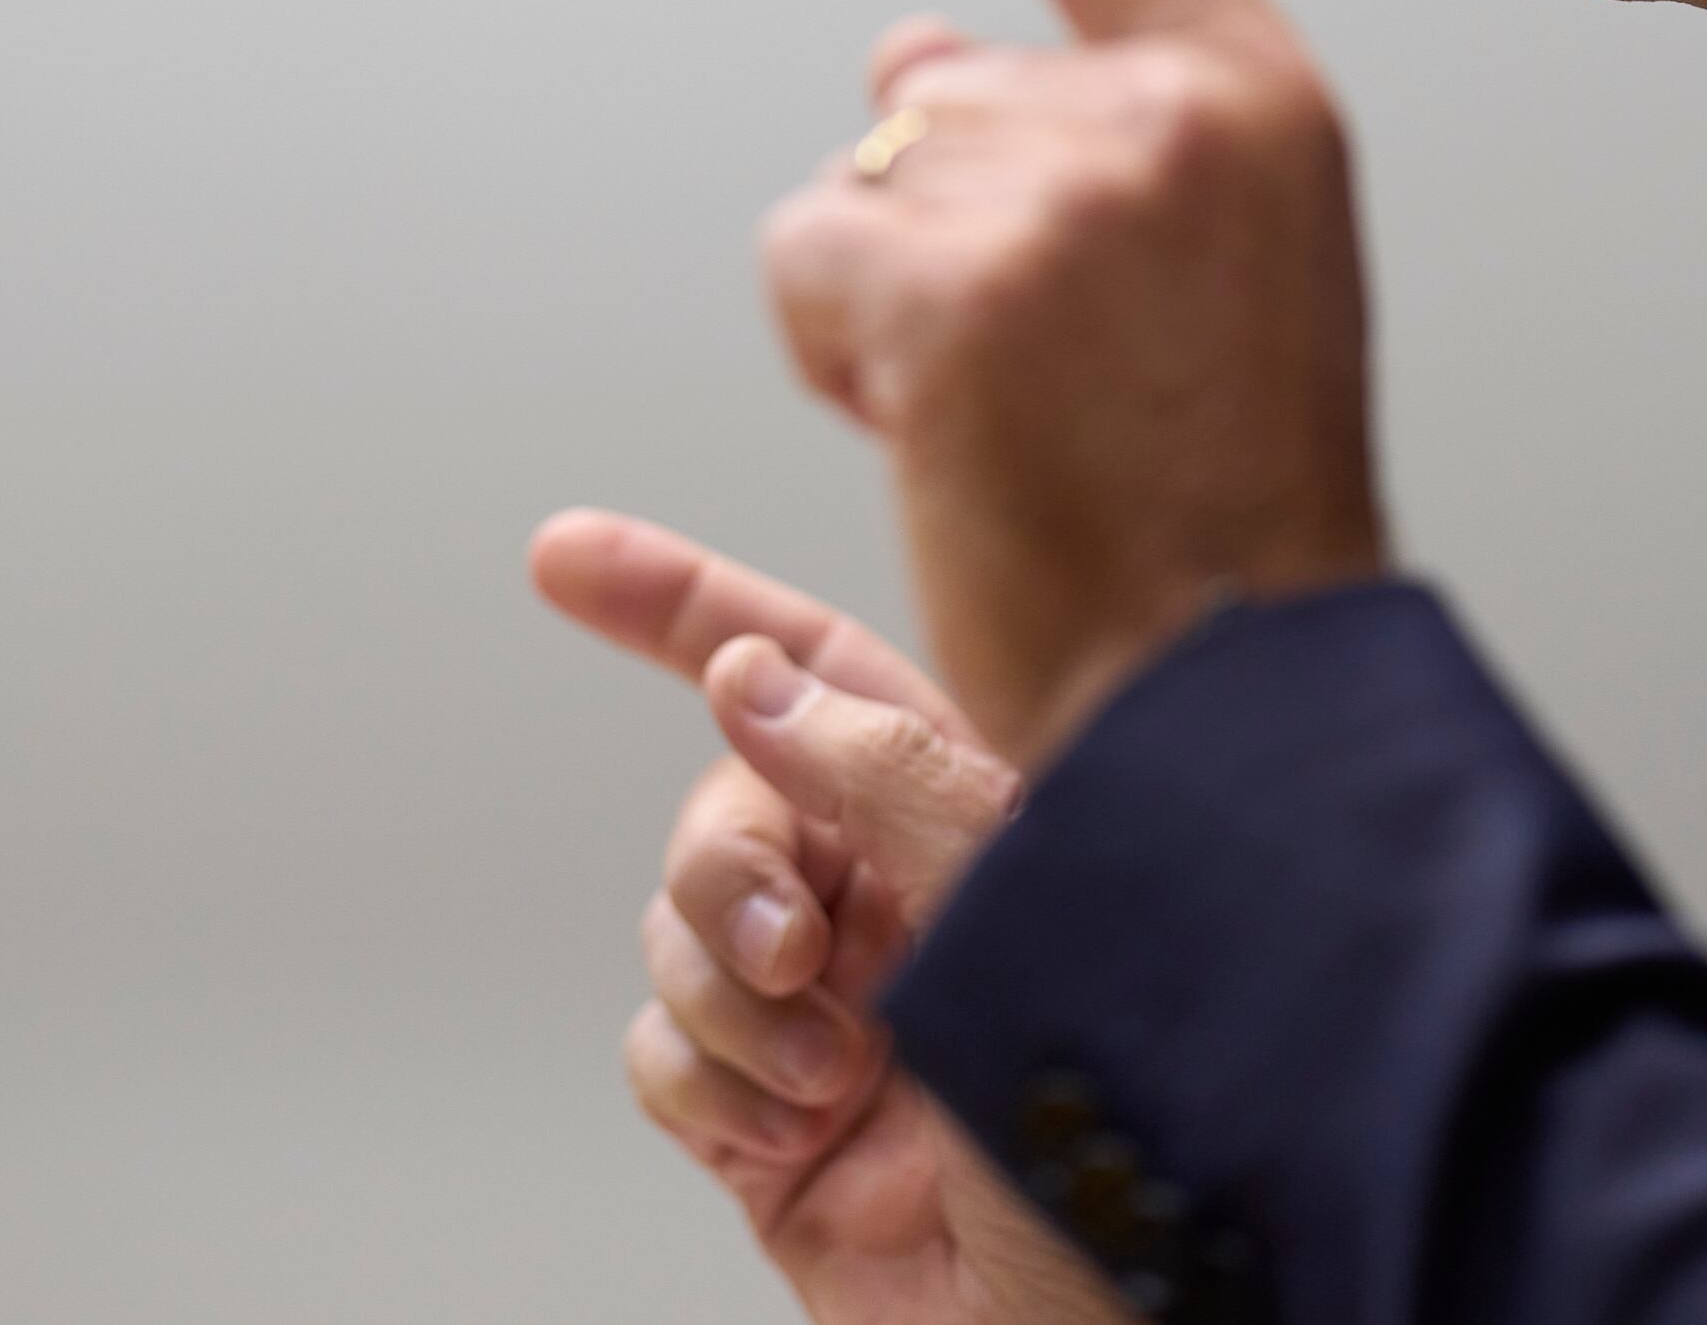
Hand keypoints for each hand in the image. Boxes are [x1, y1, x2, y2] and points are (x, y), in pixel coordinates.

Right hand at [528, 510, 1121, 1324]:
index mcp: (980, 822)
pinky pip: (661, 1057)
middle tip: (793, 952)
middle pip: (728, 809)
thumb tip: (756, 680)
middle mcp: (900, 907)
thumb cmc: (1138, 1148)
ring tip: (832, 1077)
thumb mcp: (1030, 913)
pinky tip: (793, 1136)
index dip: (689, 605)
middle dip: (728, 871)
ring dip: (729, 1003)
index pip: (820, 670)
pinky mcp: (773, 1130)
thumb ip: (889, 776)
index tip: (567, 557)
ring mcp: (831, 1018)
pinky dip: (707, 1089)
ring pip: (680, 934)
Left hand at [766, 0, 1387, 764]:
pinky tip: (945, 434)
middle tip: (1046, 383)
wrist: (1226, 689)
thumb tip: (898, 43)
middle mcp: (1166, 107)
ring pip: (858, 177)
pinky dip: (835, 350)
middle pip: (932, 86)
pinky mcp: (948, 279)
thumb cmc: (1214, 502)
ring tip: (1012, 424)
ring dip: (882, 300)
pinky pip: (808, 257)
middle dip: (930, 214)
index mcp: (1258, 92)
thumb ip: (1078, 131)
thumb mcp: (1195, 271)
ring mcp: (1059, 184)